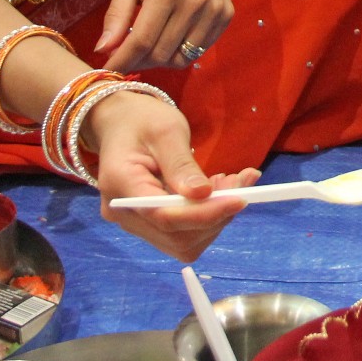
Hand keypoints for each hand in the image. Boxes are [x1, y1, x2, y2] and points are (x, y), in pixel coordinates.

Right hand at [86, 92, 259, 261]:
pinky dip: (207, 218)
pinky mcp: (148, 225)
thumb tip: (203, 194)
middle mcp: (122, 213)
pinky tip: (218, 192)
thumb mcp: (166, 130)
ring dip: (216, 218)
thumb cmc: (142, 120)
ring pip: (183, 241)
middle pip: (176, 235)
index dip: (205, 214)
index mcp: (120, 184)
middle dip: (216, 214)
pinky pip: (182, 233)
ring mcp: (134, 223)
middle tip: (241, 182)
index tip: (240, 199)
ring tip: (230, 183)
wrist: (121, 123)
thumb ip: (181, 164)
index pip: (164, 215)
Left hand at [95, 0, 233, 71]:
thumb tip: (102, 50)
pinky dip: (180, 52)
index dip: (123, 60)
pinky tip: (169, 38)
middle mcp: (194, 2)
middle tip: (126, 56)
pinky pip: (199, 50)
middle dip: (138, 62)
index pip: (141, 41)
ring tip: (147, 48)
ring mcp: (214, 10)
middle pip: (161, 53)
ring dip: (159, 60)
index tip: (109, 69)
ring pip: (181, 57)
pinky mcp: (225, 15)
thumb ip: (116, 15)